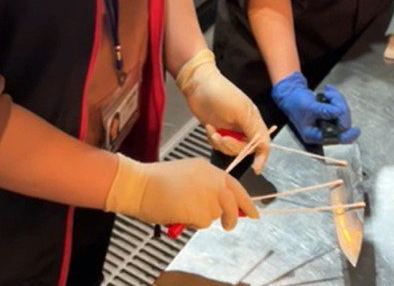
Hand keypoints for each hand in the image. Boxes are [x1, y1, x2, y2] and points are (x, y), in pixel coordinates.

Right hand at [105, 155, 258, 230]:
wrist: (139, 184)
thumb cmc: (157, 180)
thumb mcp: (188, 175)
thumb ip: (206, 186)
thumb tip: (220, 204)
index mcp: (208, 169)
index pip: (235, 186)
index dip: (246, 202)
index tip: (253, 213)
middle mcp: (212, 179)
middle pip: (233, 204)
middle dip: (233, 217)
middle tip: (228, 225)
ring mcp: (207, 194)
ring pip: (214, 216)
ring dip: (202, 218)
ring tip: (182, 208)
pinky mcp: (199, 210)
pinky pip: (201, 224)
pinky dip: (191, 223)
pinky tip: (177, 212)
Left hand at [175, 49, 269, 173]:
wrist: (198, 84)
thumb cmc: (221, 93)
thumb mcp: (240, 110)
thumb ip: (253, 130)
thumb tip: (263, 148)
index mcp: (253, 120)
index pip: (263, 144)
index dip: (261, 158)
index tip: (255, 169)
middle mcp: (243, 126)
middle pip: (244, 149)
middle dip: (232, 147)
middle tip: (221, 137)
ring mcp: (230, 128)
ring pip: (230, 148)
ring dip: (220, 143)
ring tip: (213, 130)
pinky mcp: (217, 129)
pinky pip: (218, 144)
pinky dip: (213, 140)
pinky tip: (208, 128)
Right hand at [271, 73, 359, 144]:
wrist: (291, 95)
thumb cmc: (296, 103)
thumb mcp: (309, 107)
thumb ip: (324, 111)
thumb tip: (339, 113)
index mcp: (315, 135)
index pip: (335, 139)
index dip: (347, 136)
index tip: (356, 131)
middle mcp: (322, 133)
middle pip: (341, 124)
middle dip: (339, 105)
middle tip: (330, 94)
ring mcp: (327, 124)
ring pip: (342, 115)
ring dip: (337, 100)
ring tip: (327, 92)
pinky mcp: (330, 117)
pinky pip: (340, 109)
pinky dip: (336, 99)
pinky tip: (328, 91)